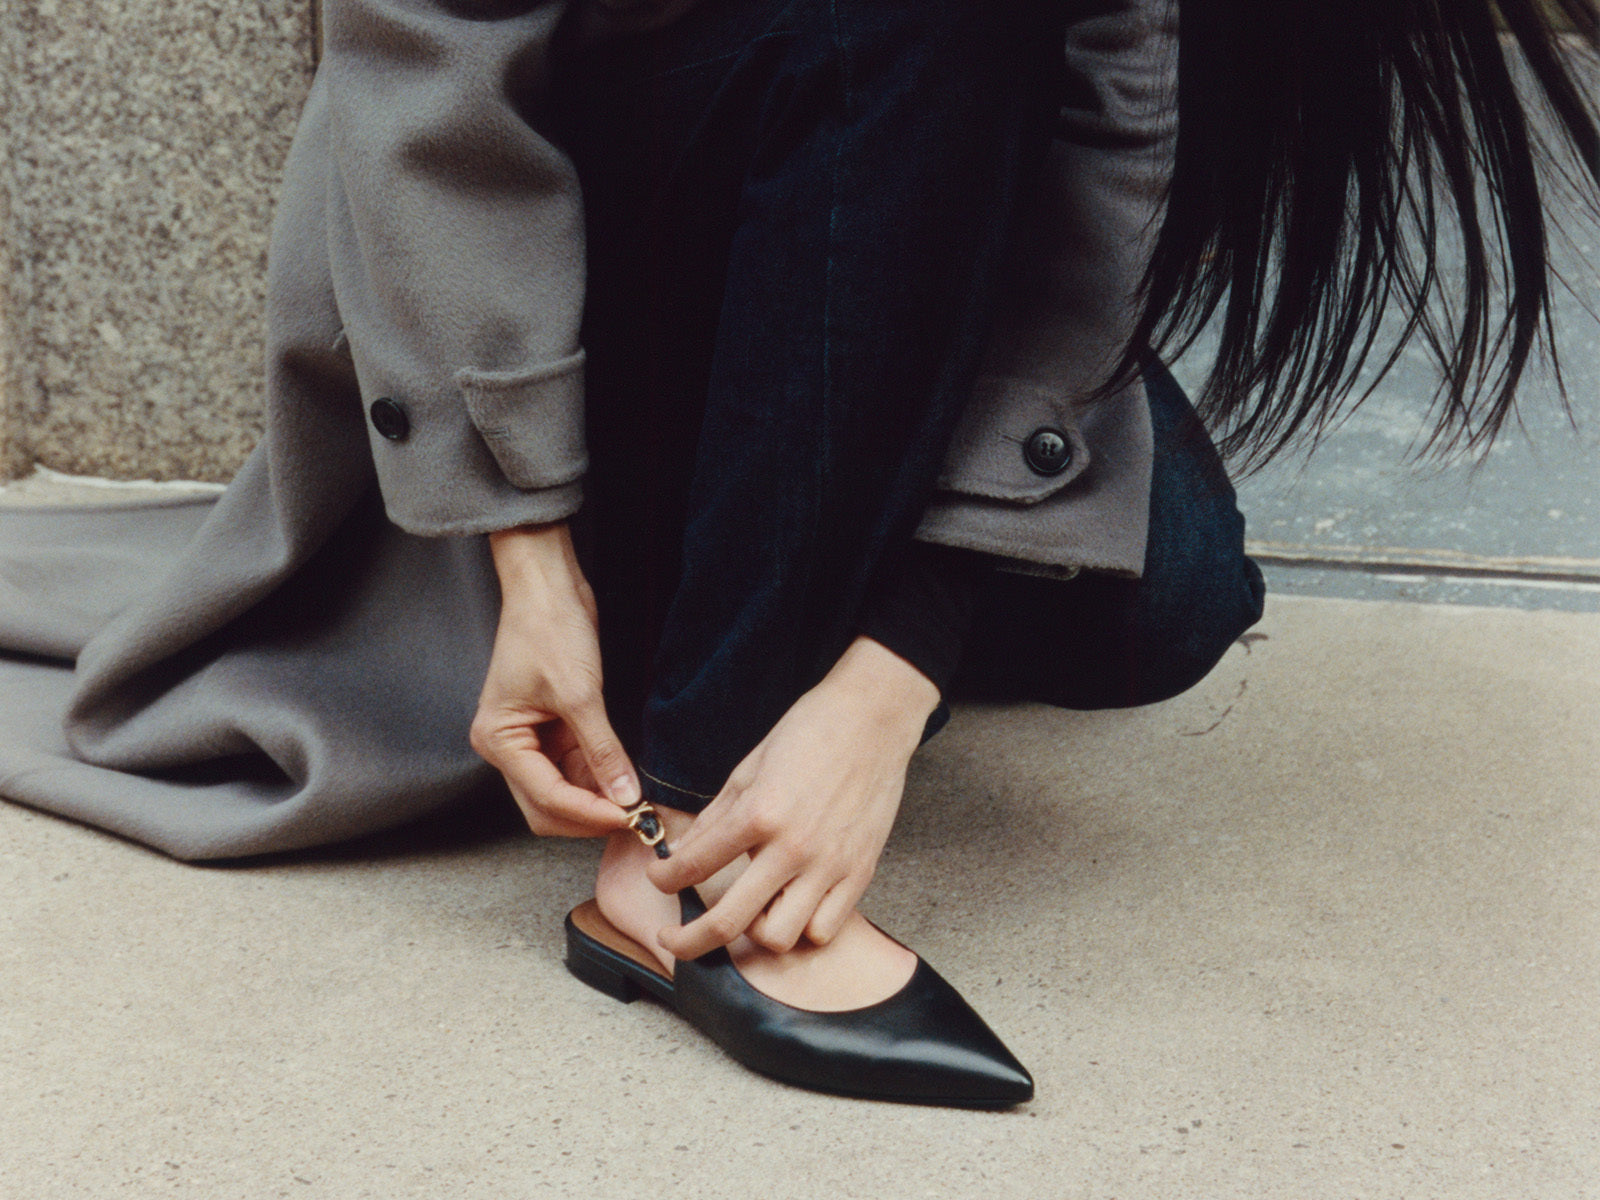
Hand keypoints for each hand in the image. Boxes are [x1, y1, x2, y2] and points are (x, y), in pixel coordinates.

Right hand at [471, 522, 640, 837]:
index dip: (589, 813)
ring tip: (637, 803)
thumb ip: (603, 751)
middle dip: (590, 815)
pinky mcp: (552, 729)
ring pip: (563, 792)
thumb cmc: (549, 629)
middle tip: (635, 819)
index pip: (546, 797)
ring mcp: (529, 740)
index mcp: (499, 740)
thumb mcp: (580, 694)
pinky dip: (599, 777)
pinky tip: (626, 780)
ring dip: (597, 799)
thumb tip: (627, 798)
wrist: (548, 587)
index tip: (630, 818)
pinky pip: (575, 768)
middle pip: (548, 806)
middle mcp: (508, 746)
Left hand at [647, 636, 938, 958]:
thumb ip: (712, 819)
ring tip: (747, 910)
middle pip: (729, 922)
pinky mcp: (860, 873)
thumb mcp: (748, 769)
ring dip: (753, 932)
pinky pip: (823, 929)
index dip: (665, 880)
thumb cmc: (809, 735)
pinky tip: (789, 906)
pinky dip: (800, 928)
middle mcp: (793, 848)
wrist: (873, 719)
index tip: (659, 880)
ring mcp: (830, 865)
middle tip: (673, 939)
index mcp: (759, 813)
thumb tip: (678, 855)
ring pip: (778, 937)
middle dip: (688, 941)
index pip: (695, 866)